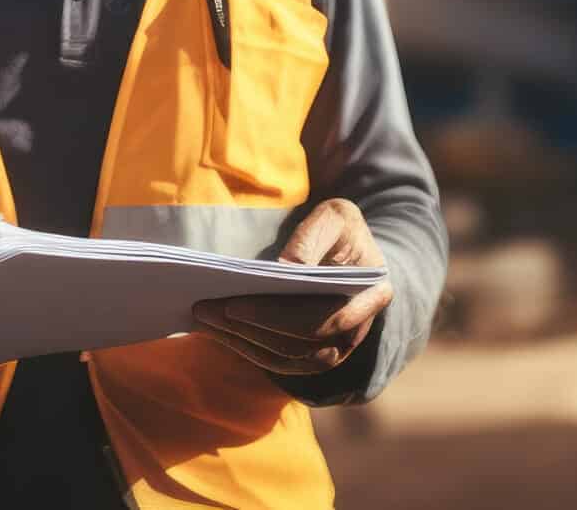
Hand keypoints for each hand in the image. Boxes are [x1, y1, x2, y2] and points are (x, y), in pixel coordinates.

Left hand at [191, 198, 392, 375]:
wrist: (349, 247)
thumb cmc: (342, 228)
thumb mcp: (333, 217)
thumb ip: (310, 240)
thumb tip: (281, 271)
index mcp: (372, 294)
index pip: (326, 320)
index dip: (277, 316)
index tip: (234, 304)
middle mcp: (358, 330)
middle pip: (302, 345)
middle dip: (250, 329)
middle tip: (206, 309)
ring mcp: (337, 348)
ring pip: (288, 359)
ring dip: (243, 343)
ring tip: (205, 319)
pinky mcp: (314, 354)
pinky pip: (281, 360)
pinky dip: (248, 347)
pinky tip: (219, 330)